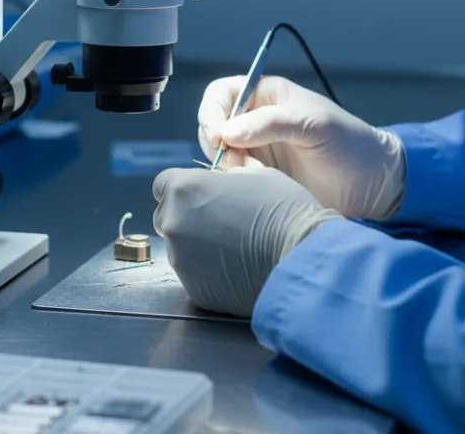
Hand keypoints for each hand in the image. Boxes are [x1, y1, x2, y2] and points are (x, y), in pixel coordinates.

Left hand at [153, 165, 341, 317]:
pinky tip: (238, 267)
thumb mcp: (258, 175)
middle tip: (221, 221)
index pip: (163, 185)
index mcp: (185, 189)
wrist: (301, 259)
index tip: (202, 195)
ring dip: (199, 245)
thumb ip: (227, 176)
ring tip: (237, 247)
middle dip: (187, 217)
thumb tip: (221, 182)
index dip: (183, 189)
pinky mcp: (194, 289)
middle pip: (168, 217)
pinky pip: (196, 275)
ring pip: (181, 248)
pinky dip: (211, 271)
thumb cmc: (285, 210)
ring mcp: (181, 260)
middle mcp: (174, 223)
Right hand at [198, 76, 405, 219]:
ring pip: (220, 155)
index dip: (212, 112)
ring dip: (229, 166)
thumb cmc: (348, 144)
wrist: (370, 184)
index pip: (221, 94)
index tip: (218, 136)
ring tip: (257, 176)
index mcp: (267, 95)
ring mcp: (257, 150)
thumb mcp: (312, 124)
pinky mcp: (260, 177)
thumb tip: (227, 132)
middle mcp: (256, 120)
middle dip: (218, 145)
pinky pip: (233, 178)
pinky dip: (237, 183)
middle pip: (213, 125)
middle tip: (238, 163)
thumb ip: (270, 123)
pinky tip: (260, 187)